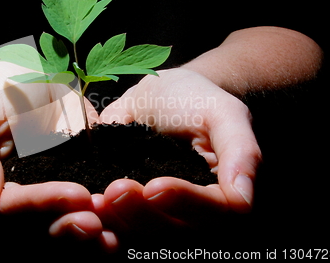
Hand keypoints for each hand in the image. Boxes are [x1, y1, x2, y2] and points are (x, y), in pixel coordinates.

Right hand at [0, 58, 116, 245]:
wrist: (17, 88)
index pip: (3, 208)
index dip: (40, 203)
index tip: (77, 194)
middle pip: (28, 232)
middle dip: (65, 227)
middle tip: (98, 222)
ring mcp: (25, 214)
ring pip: (50, 238)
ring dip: (81, 241)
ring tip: (111, 237)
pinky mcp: (51, 208)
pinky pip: (68, 227)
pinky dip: (91, 237)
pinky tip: (114, 237)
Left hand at [99, 68, 261, 231]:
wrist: (160, 95)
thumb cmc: (197, 100)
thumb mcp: (223, 112)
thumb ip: (240, 150)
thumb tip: (243, 201)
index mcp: (224, 194)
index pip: (214, 212)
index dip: (185, 203)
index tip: (154, 187)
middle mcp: (194, 212)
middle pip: (174, 230)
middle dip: (142, 213)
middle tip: (114, 191)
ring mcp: (161, 214)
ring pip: (142, 233)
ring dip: (117, 221)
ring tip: (95, 200)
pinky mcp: (132, 210)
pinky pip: (119, 223)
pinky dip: (103, 218)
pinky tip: (86, 203)